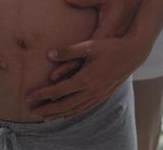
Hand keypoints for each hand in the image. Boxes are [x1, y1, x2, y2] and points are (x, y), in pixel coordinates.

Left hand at [26, 0, 145, 119]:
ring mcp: (97, 95)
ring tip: (45, 117)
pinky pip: (85, 108)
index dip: (42, 94)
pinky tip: (66, 115)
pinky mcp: (103, 95)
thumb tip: (49, 54)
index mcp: (85, 79)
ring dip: (58, 114)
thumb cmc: (110, 48)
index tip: (28, 97)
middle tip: (32, 113)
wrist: (133, 54)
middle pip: (64, 105)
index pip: (58, 90)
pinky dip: (73, 113)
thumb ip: (68, 51)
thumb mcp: (89, 46)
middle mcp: (91, 91)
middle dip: (47, 109)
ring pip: (74, 109)